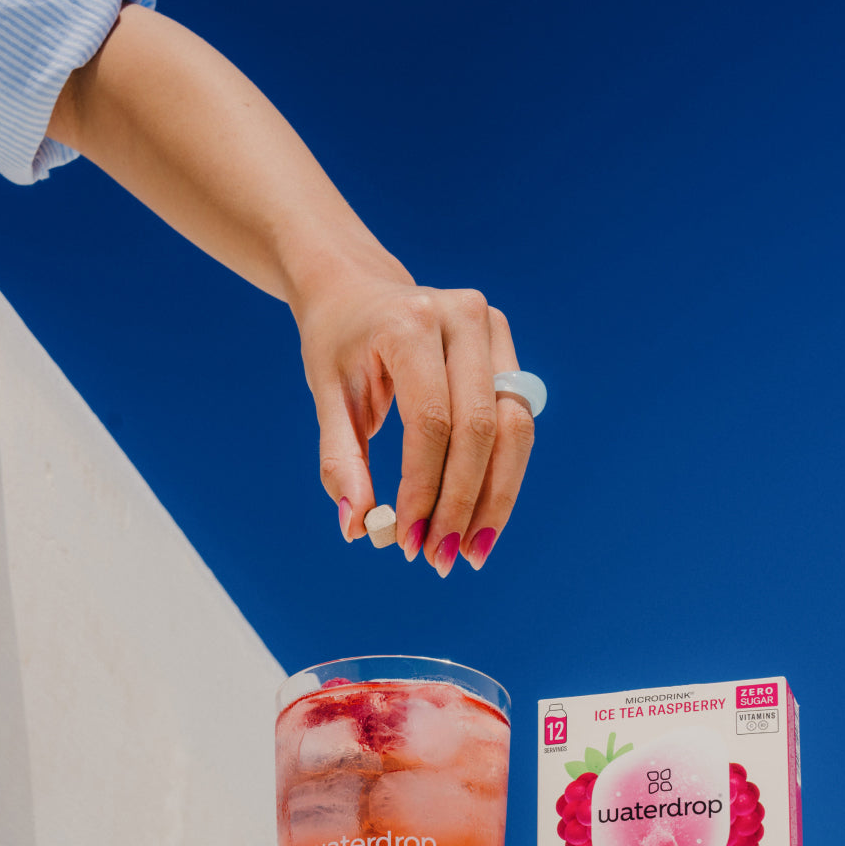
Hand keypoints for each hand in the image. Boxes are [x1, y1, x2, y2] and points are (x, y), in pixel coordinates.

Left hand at [49, 7, 533, 570]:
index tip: (406, 539)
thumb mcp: (327, 395)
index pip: (431, 421)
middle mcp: (462, 317)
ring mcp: (493, 330)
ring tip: (472, 551)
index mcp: (410, 321)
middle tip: (442, 559)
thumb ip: (341, 459)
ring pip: (514, 431)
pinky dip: (502, 478)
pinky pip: (517, 426)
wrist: (356, 286)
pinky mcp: (508, 350)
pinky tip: (482, 521)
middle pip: (481, 430)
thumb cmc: (337, 342)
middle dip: (463, 503)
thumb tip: (355, 527)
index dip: (424, 488)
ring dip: (495, 499)